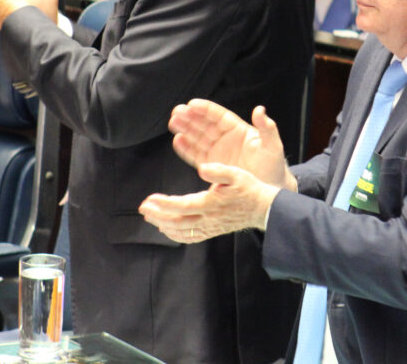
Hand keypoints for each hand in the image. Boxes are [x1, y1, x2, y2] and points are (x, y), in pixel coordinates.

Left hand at [139, 163, 279, 241]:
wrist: (264, 209)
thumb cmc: (250, 188)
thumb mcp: (236, 173)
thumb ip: (218, 170)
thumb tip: (201, 168)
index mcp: (211, 203)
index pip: (182, 206)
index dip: (164, 204)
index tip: (150, 200)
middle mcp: (209, 218)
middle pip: (177, 221)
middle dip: (158, 215)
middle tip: (143, 208)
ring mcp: (210, 227)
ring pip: (182, 231)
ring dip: (163, 225)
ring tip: (149, 217)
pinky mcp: (212, 231)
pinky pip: (190, 237)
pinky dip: (176, 235)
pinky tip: (166, 229)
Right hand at [168, 100, 295, 190]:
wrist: (269, 189)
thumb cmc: (274, 166)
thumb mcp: (273, 146)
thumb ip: (267, 128)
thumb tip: (260, 110)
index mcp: (238, 130)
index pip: (219, 116)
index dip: (205, 110)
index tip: (192, 104)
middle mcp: (225, 139)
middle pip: (204, 124)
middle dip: (190, 118)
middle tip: (177, 112)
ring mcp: (217, 152)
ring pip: (197, 137)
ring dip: (185, 130)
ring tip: (173, 123)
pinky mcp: (212, 166)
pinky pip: (196, 155)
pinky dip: (186, 149)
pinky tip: (177, 141)